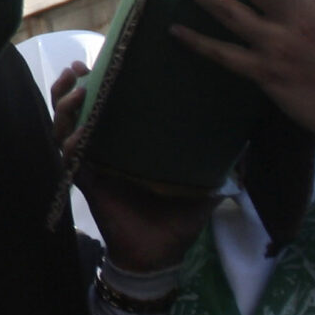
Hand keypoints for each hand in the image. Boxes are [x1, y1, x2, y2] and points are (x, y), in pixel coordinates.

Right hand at [51, 65, 217, 271]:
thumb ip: (221, 162)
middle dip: (71, 85)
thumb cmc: (177, 219)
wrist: (160, 256)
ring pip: (63, 127)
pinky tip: (79, 133)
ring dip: (65, 107)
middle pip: (74, 109)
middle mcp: (104, 148)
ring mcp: (91, 164)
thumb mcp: (203, 183)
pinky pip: (68, 159)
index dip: (96, 81)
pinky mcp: (85, 183)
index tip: (98, 58)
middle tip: (78, 66)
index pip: (105, 104)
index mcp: (127, 144)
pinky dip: (70, 144)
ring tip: (76, 89)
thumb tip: (250, 141)